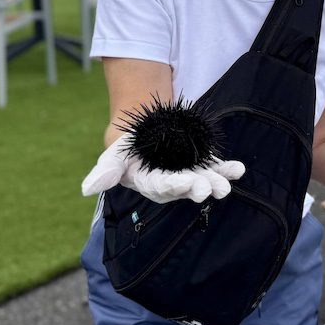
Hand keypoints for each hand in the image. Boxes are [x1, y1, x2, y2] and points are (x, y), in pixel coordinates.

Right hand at [82, 133, 245, 203]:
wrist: (147, 135)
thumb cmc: (128, 150)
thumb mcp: (113, 157)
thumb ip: (105, 173)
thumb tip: (86, 189)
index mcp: (152, 186)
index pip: (163, 187)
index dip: (174, 185)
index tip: (185, 183)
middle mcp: (175, 185)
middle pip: (187, 188)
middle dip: (198, 188)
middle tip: (208, 189)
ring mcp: (192, 175)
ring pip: (205, 181)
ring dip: (217, 182)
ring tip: (227, 184)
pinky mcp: (205, 165)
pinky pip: (218, 168)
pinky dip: (228, 169)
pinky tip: (238, 169)